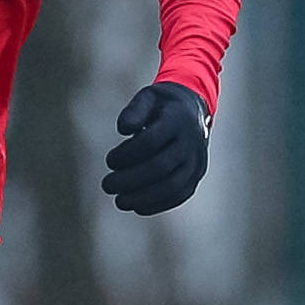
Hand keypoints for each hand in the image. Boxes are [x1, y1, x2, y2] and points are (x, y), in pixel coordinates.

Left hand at [104, 82, 208, 215]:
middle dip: (130, 180)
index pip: (150, 142)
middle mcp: (191, 142)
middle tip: (107, 185)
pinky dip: (158, 204)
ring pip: (172, 186)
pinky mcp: (197, 176)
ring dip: (143, 197)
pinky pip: (180, 195)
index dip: (127, 154)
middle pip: (161, 167)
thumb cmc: (162, 105)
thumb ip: (134, 110)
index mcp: (178, 119)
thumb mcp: (147, 97)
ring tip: (119, 201)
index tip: (109, 161)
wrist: (193, 110)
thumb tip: (123, 129)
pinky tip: (137, 207)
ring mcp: (197, 161)